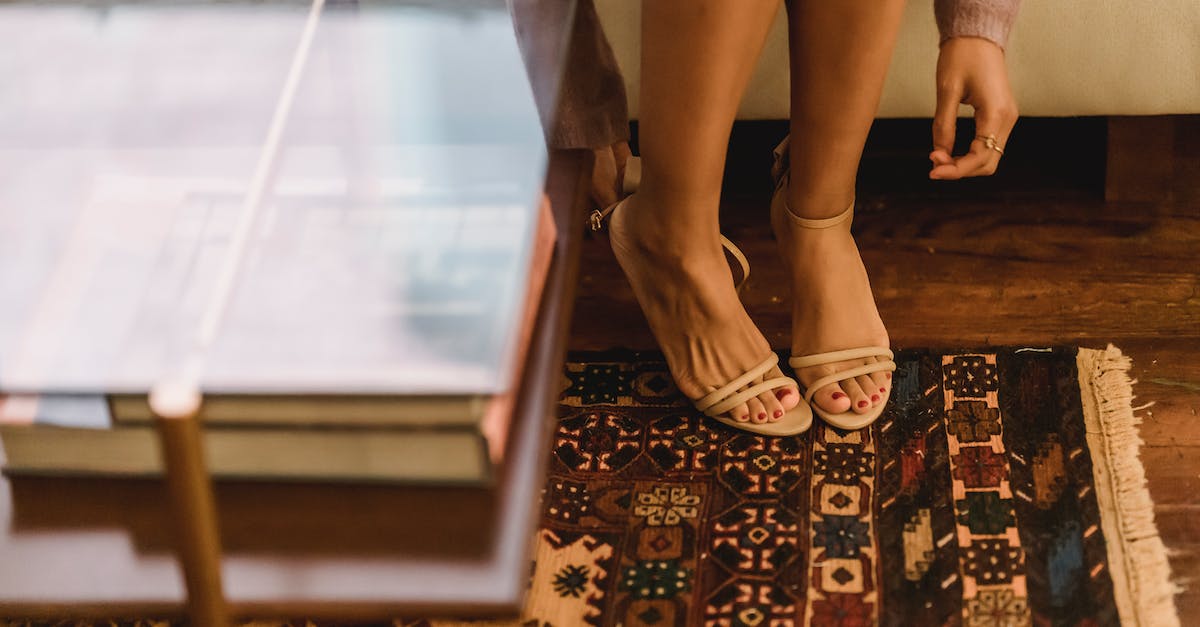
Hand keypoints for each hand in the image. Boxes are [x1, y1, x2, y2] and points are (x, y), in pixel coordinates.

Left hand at [930, 37, 1017, 179]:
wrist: (978, 37)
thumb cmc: (962, 56)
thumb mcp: (947, 91)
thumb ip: (943, 125)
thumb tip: (939, 155)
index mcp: (996, 113)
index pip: (979, 156)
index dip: (956, 169)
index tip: (932, 170)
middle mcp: (1007, 119)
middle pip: (988, 163)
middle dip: (960, 169)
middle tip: (933, 164)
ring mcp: (1006, 118)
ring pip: (990, 157)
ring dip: (965, 164)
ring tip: (939, 157)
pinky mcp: (1001, 116)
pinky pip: (988, 145)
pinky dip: (970, 153)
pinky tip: (950, 151)